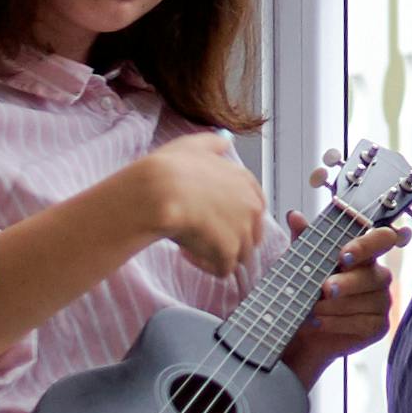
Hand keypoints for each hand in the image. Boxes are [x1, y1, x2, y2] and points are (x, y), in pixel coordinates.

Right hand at [141, 135, 266, 280]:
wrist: (158, 191)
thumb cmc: (170, 168)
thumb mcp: (194, 145)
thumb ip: (214, 145)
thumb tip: (226, 142)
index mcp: (247, 182)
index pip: (253, 209)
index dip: (232, 217)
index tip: (210, 218)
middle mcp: (252, 206)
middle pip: (249, 234)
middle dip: (227, 238)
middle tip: (198, 235)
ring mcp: (243, 230)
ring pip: (237, 254)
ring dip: (214, 253)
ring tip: (189, 244)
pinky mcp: (229, 251)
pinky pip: (223, 269)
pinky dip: (205, 266)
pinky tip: (186, 254)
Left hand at [287, 222, 410, 382]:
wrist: (301, 332)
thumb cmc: (308, 292)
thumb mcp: (302, 263)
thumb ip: (304, 239)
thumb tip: (295, 216)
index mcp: (365, 254)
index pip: (383, 238)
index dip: (368, 245)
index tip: (344, 255)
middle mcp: (378, 276)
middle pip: (373, 274)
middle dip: (347, 282)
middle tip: (325, 288)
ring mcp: (382, 302)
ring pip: (366, 301)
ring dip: (336, 306)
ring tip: (312, 309)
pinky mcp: (378, 326)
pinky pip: (363, 323)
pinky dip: (338, 323)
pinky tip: (320, 322)